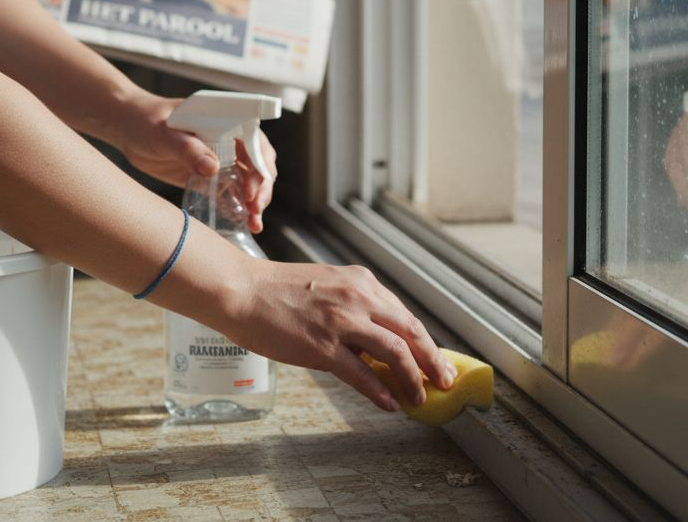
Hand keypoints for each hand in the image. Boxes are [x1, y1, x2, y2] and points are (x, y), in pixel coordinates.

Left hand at [116, 93, 277, 232]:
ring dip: (254, 202)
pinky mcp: (209, 177)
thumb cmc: (146, 121)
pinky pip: (229, 193)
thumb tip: (213, 168)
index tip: (252, 186)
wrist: (129, 129)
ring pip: (247, 181)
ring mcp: (221, 159)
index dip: (259, 163)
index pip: (255, 141)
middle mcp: (229, 139)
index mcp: (225, 121)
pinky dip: (238, 207)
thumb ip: (187, 148)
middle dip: (261, 187)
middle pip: (257, 164)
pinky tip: (244, 224)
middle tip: (255, 209)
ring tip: (254, 224)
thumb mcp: (164, 133)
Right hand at [220, 260, 457, 411]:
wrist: (243, 291)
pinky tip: (390, 404)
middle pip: (410, 332)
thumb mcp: (328, 286)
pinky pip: (361, 373)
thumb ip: (355, 308)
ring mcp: (342, 322)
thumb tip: (378, 342)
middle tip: (444, 382)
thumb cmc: (278, 291)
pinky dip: (380, 391)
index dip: (426, 342)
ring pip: (394, 353)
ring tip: (420, 398)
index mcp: (361, 283)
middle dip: (432, 361)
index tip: (438, 361)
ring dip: (413, 379)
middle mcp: (358, 298)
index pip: (405, 316)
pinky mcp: (322, 346)